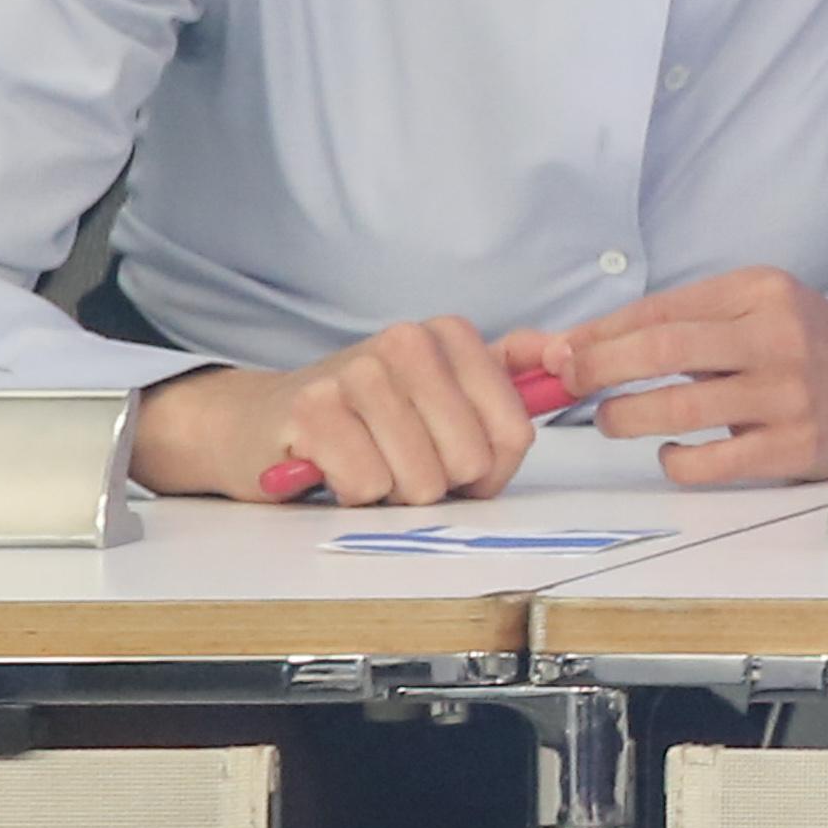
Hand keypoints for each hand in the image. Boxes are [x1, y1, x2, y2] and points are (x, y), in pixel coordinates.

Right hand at [132, 315, 570, 505]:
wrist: (261, 421)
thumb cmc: (365, 415)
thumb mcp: (441, 388)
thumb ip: (506, 373)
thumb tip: (566, 355)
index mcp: (450, 335)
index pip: (513, 433)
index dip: (487, 469)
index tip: (454, 458)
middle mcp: (408, 342)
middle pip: (470, 461)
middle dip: (440, 483)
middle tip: (402, 463)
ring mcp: (359, 372)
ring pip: (422, 480)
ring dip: (394, 492)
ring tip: (368, 462)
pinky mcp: (312, 411)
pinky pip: (369, 486)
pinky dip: (353, 492)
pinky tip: (334, 466)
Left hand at [563, 267, 827, 486]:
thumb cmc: (799, 340)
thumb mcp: (751, 306)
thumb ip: (679, 321)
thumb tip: (579, 345)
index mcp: (759, 292)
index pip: (661, 309)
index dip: (600, 333)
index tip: (560, 353)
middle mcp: (776, 337)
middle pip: (663, 350)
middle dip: (598, 368)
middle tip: (568, 384)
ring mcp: (787, 395)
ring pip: (679, 410)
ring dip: (625, 417)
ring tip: (613, 419)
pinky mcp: (792, 446)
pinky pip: (710, 462)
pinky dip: (675, 460)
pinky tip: (672, 451)